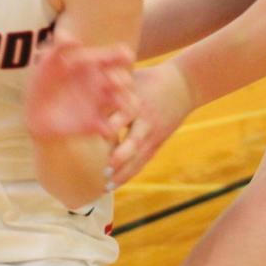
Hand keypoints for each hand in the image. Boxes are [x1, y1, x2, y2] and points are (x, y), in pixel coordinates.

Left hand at [25, 31, 136, 143]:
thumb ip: (58, 47)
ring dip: (125, 103)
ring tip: (118, 105)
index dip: (122, 54)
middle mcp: (102, 83)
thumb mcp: (48, 62)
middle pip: (124, 79)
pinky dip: (110, 128)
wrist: (35, 112)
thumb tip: (69, 36)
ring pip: (124, 102)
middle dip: (122, 79)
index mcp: (94, 65)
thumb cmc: (43, 81)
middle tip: (113, 81)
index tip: (124, 55)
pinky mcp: (95, 124)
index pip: (116, 57)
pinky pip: (109, 127)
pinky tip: (104, 128)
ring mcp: (101, 103)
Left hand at [108, 61, 195, 184]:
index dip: (110, 126)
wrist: (183, 85)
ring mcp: (154, 134)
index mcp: (138, 103)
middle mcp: (146, 121)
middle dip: (121, 157)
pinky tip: (116, 183)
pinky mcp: (158, 142)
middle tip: (105, 171)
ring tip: (107, 187)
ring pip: (139, 157)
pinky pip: (144, 160)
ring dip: (124, 172)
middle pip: (134, 142)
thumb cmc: (149, 79)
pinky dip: (131, 172)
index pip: (123, 116)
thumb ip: (110, 88)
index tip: (97, 136)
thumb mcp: (131, 78)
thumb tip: (81, 89)